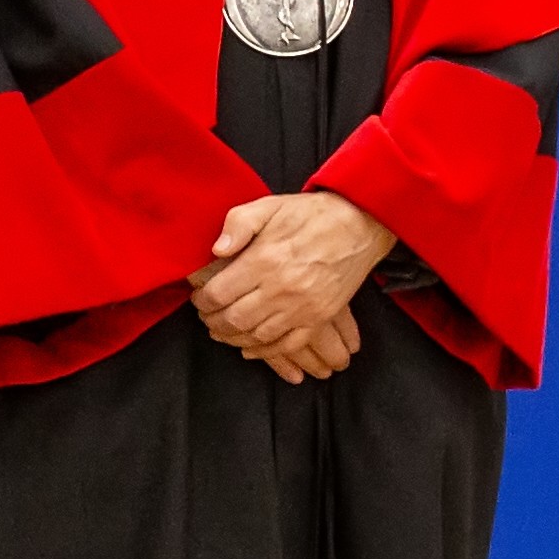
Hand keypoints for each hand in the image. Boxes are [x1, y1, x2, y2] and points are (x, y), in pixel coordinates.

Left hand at [190, 190, 394, 371]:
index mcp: (264, 261)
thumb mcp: (269, 206)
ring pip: (256, 336)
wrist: (358, 225)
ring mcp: (302, 307)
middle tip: (206, 317)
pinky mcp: (319, 317)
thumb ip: (237, 224)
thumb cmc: (310, 215)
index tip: (199, 299)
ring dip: (233, 338)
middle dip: (212, 322)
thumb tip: (216, 250)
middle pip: (234, 319)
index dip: (202, 301)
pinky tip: (250, 348)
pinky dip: (265, 352)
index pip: (219, 293)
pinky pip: (287, 345)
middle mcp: (281, 289)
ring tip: (222, 331)